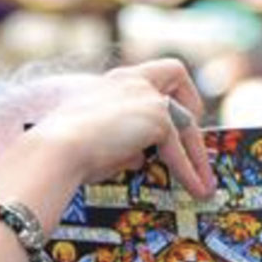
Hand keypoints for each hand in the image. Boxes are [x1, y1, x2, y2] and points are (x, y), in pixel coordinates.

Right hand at [32, 59, 215, 197]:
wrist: (57, 150)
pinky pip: (180, 149)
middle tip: (196, 135)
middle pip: (175, 73)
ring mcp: (146, 96)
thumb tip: (141, 159)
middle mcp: (129, 80)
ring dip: (197, 152)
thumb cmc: (66, 152)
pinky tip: (196, 190)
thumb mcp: (100, 143)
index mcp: (111, 82)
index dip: (165, 89)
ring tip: (205, 182)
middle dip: (190, 103)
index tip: (172, 112)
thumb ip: (123, 145)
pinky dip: (190, 171)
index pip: (148, 72)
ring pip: (184, 119)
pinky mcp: (157, 118)